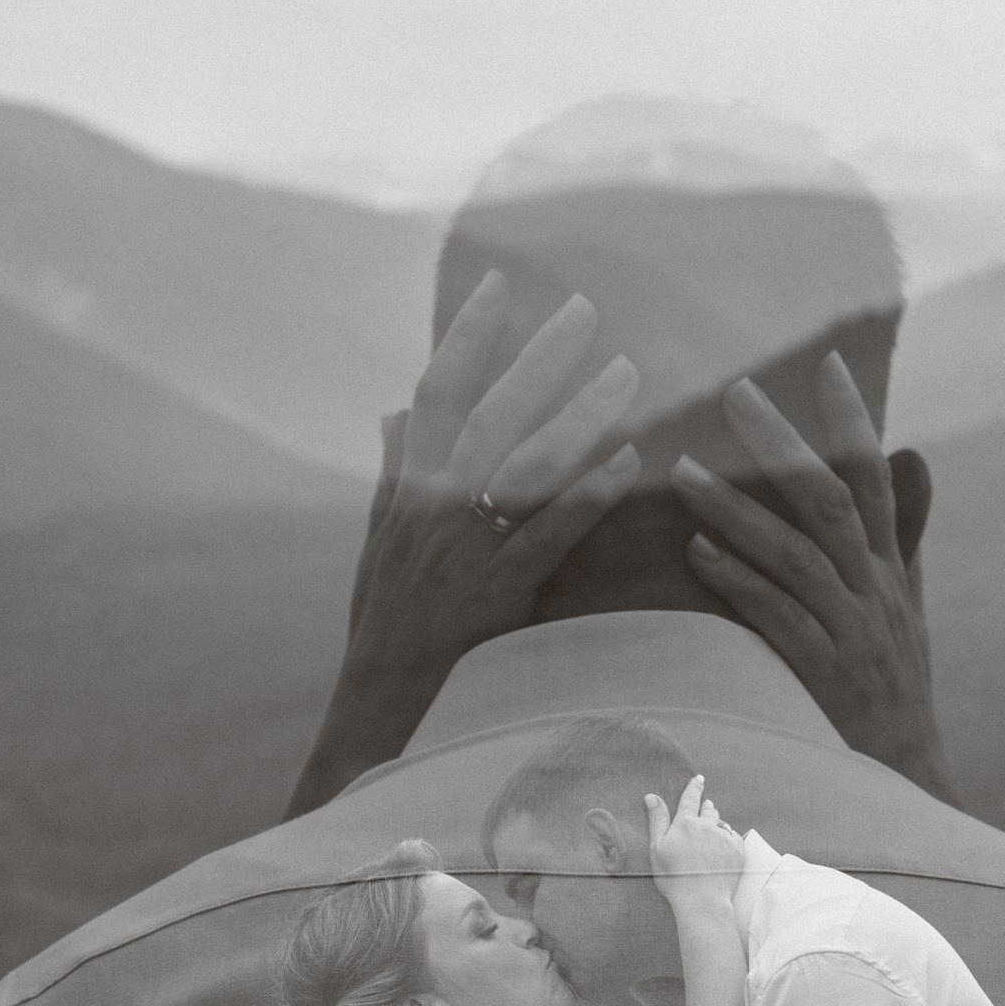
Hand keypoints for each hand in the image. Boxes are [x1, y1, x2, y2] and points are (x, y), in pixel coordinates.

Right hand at [286, 273, 641, 813]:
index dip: (467, 337)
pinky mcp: (494, 594)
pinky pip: (548, 532)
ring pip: (524, 464)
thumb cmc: (380, 638)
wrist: (373, 722)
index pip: (434, 395)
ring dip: (580, 413)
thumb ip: (389, 475)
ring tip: (630, 372)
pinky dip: (589, 491)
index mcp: (404, 493)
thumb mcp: (373, 549)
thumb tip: (390, 410)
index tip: (501, 284)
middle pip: (488, 414)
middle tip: (587, 309)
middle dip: (538, 357)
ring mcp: (461, 551)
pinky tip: (631, 459)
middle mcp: (428, 510)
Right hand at [645, 773, 745, 915]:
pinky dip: (727, 838)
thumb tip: (652, 796)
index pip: (691, 798)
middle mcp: (708, 826)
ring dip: (717, 823)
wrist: (702, 900)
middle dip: (706, 807)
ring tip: (713, 829)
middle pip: (709, 810)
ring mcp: (725, 837)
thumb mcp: (658, 848)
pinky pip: (733, 837)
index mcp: (686, 823)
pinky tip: (722, 847)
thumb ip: (657, 820)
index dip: (694, 787)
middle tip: (705, 807)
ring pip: (722, 823)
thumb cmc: (674, 877)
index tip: (699, 779)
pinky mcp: (738, 850)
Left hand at [669, 354, 956, 802]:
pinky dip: (740, 582)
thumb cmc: (896, 690)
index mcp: (890, 571)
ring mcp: (852, 633)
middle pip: (830, 500)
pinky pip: (779, 619)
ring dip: (738, 509)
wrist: (909, 782)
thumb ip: (905, 532)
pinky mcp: (826, 675)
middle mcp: (875, 592)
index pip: (875, 480)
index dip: (854, 421)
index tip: (827, 364)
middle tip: (736, 391)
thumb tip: (913, 457)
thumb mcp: (910, 604)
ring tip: (684, 472)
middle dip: (783, 444)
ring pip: (797, 554)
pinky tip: (698, 554)